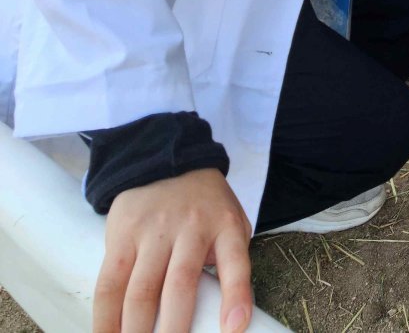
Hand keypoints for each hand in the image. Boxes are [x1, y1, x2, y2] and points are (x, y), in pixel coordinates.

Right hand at [94, 169, 252, 332]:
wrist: (166, 160)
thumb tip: (226, 313)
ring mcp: (152, 232)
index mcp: (224, 225)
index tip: (234, 328)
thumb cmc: (205, 205)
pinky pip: (109, 284)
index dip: (235, 297)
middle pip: (179, 286)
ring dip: (136, 331)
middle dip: (174, 330)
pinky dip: (106, 318)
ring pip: (141, 291)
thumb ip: (230, 259)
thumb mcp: (230, 221)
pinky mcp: (121, 235)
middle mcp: (189, 227)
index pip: (235, 263)